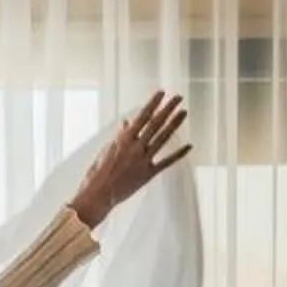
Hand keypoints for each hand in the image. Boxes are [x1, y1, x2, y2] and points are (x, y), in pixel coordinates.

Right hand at [72, 91, 190, 231]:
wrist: (98, 194)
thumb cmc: (98, 171)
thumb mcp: (106, 149)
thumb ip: (120, 135)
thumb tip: (127, 122)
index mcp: (124, 139)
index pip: (142, 116)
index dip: (153, 103)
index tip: (161, 92)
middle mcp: (136, 147)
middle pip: (155, 124)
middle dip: (168, 109)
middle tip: (178, 97)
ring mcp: (143, 160)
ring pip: (162, 138)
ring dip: (174, 124)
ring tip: (183, 112)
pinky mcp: (148, 173)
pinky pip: (166, 162)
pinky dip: (178, 154)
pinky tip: (189, 146)